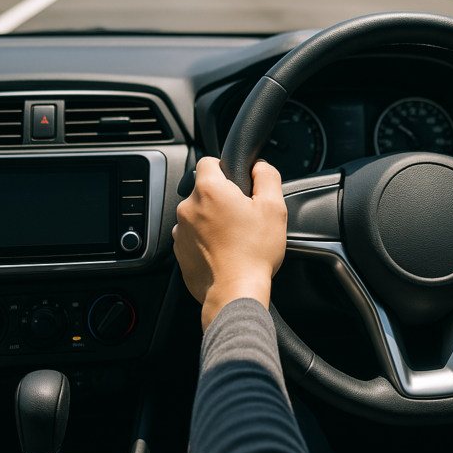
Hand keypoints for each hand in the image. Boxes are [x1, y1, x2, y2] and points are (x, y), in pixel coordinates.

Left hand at [172, 157, 287, 329]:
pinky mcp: (179, 251)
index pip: (208, 161)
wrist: (235, 291)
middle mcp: (189, 207)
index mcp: (210, 190)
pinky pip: (192, 236)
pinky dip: (205, 240)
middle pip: (203, 190)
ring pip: (197, 214)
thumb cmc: (254, 252)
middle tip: (242, 215)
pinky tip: (224, 250)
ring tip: (234, 237)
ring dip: (211, 220)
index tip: (236, 183)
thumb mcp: (274, 207)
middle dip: (221, 198)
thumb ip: (267, 177)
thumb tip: (259, 167)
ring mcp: (180, 230)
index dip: (224, 168)